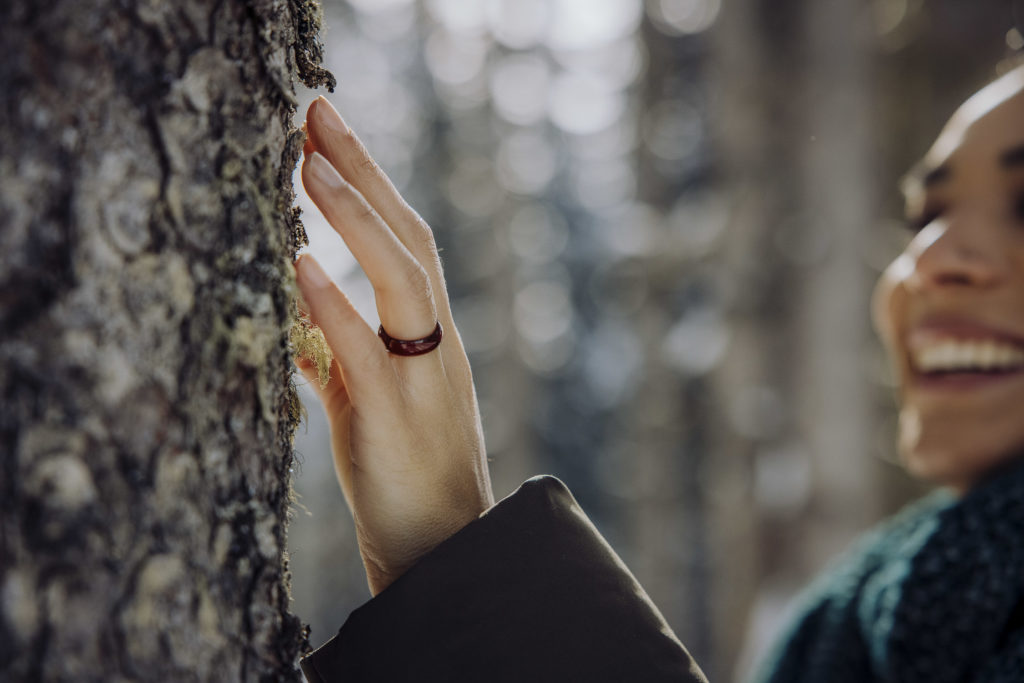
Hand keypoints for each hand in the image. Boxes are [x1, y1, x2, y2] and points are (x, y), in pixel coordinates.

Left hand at [294, 96, 493, 594]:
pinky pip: (364, 351)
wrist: (442, 548)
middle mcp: (436, 344)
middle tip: (317, 113)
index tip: (329, 134)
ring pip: (402, 280)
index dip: (372, 184)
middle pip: (410, 239)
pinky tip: (300, 262)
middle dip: (365, 172)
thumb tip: (296, 313)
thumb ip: (339, 353)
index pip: (408, 242)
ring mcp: (422, 378)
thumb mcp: (373, 400)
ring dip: (355, 218)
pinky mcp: (396, 420)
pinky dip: (333, 303)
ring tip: (307, 165)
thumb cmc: (405, 474)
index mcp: (430, 336)